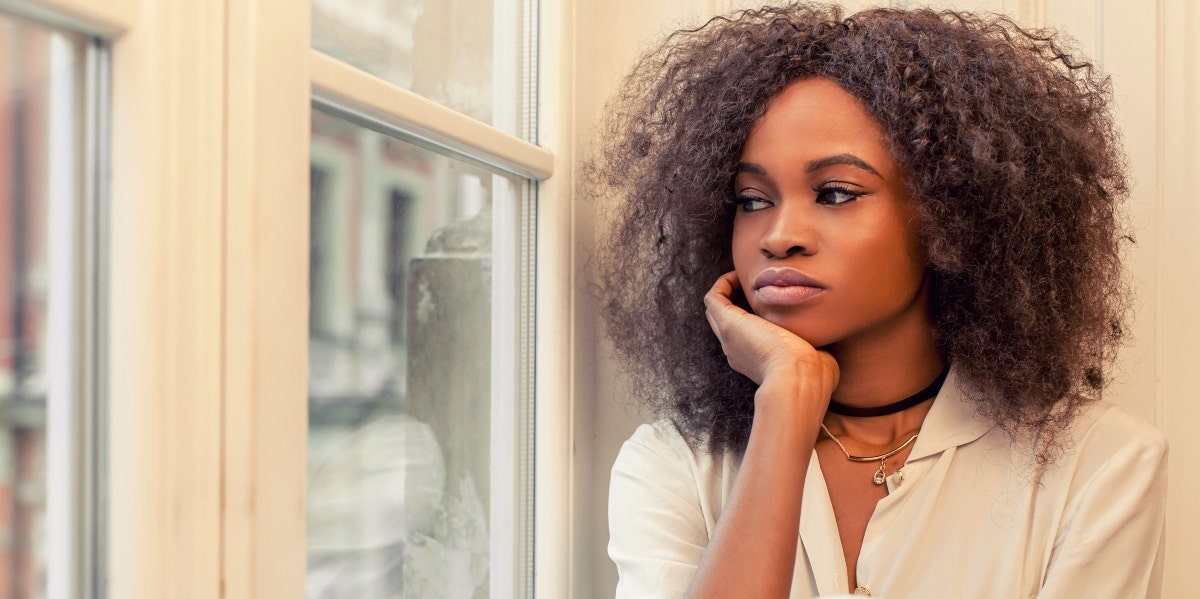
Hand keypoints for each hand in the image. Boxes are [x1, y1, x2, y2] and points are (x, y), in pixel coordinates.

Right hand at [703, 271, 838, 391]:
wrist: (799, 379)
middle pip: (724, 322)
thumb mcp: (815, 360)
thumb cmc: (813, 376)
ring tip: (745, 278)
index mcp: (755, 361)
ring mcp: (729, 337)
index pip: (746, 335)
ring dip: (727, 290)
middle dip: (735, 301)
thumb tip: (825, 348)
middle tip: (755, 286)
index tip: (771, 301)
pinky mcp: (728, 322)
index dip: (753, 315)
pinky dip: (723, 283)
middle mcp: (737, 350)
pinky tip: (740, 275)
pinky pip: (713, 298)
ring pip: (716, 310)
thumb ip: (816, 352)